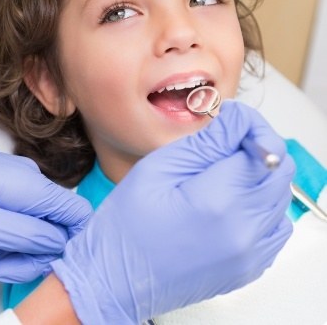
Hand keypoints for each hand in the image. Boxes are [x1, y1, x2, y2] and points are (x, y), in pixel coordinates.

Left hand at [0, 119, 91, 282]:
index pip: (77, 214)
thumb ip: (25, 235)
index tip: (39, 263)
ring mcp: (13, 185)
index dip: (67, 244)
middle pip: (47, 230)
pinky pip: (6, 223)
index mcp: (31, 186)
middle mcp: (28, 182)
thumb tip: (59, 243)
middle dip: (18, 257)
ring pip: (22, 231)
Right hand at [50, 101, 294, 323]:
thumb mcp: (158, 168)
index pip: (263, 148)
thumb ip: (205, 142)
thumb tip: (237, 119)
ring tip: (221, 174)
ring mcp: (250, 254)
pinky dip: (259, 205)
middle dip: (256, 147)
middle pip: (280, 171)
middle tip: (223, 144)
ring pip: (279, 197)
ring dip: (258, 176)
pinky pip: (274, 225)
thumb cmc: (127, 224)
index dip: (249, 127)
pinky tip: (229, 201)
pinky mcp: (249, 267)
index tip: (230, 123)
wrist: (117, 277)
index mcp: (218, 201)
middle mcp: (244, 231)